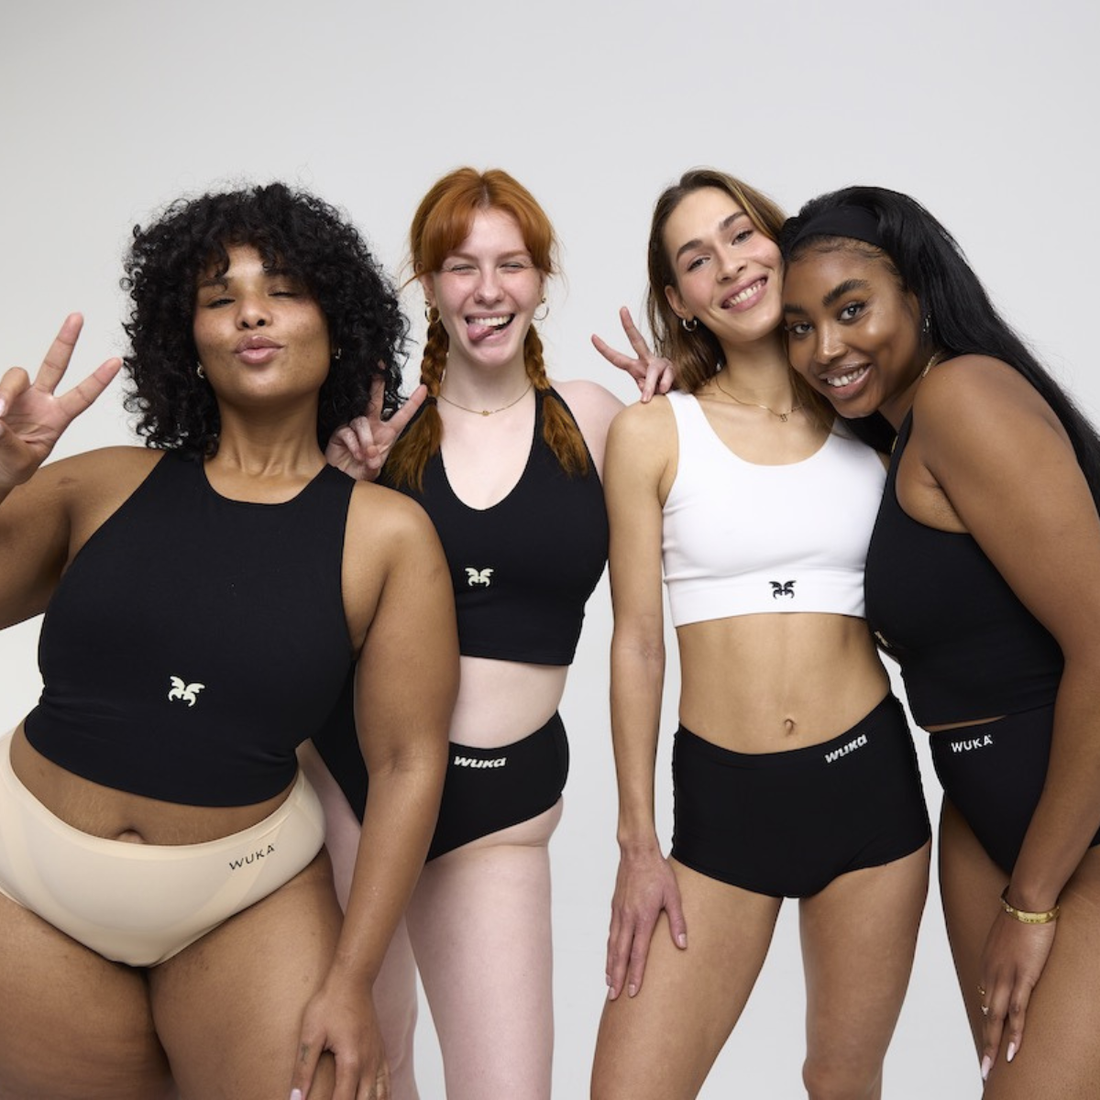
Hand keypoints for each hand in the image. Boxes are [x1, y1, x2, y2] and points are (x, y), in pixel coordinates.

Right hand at [0, 314, 120, 489]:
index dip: (98, 379)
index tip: (117, 361)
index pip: (82, 396)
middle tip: (78, 317)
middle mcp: (38, 400)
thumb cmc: (10, 467)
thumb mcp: (19, 460)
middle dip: (66, 341)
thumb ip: (8, 440)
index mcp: (56, 418)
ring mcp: (15, 395)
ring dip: (4, 393)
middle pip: (54, 364)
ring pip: (14, 376)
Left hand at [289, 979, 389, 1099]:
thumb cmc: (330, 1004)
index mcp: (351, 1061)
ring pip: (380, 1096)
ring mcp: (378, 1057)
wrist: (352, 980)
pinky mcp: (381, 1051)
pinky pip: (386, 1081)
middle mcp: (369, 1063)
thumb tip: (294, 1099)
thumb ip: (303, 1070)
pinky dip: (381, 1097)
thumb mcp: (311, 1035)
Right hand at [325, 375, 427, 481]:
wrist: (343, 478)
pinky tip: (356, 454)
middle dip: (378, 384)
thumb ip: (374, 464)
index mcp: (387, 433)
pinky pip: (349, 431)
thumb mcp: (373, 469)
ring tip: (366, 456)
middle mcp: (372, 425)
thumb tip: (372, 457)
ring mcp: (355, 426)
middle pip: (376, 400)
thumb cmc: (361, 469)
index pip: (402, 415)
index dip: (413, 402)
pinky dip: (354, 444)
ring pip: (362, 421)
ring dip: (366, 440)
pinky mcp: (341, 431)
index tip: (424, 389)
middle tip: (380, 371)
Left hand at [591, 307, 674, 402]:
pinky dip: (663, 388)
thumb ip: (643, 390)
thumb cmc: (659, 392)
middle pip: (637, 340)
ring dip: (650, 386)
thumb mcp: (646, 394)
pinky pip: (664, 381)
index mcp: (635, 367)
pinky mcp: (672, 368)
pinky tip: (666, 391)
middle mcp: (646, 360)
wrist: (678, 394)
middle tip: (622, 309)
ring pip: (652, 371)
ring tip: (649, 398)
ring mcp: (660, 363)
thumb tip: (646, 394)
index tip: (593, 336)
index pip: (617, 358)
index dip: (605, 349)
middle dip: (628, 325)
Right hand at [605, 846, 686, 999]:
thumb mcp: (674, 895)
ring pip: (612, 945)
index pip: (638, 953)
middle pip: (620, 954)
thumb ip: (678, 921)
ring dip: (610, 965)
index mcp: (643, 918)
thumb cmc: (658, 872)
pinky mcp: (615, 907)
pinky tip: (610, 956)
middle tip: (613, 997)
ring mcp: (619, 912)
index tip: (633, 992)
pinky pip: (611, 933)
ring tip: (609, 983)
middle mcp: (627, 918)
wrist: (637, 852)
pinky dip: (609, 949)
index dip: (635, 974)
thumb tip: (683, 944)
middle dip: (617, 977)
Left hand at [977, 907, 1056, 1078]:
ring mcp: (1005, 977)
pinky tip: (1012, 1051)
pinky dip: (1014, 1033)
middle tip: (984, 1068)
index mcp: (987, 965)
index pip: (985, 999)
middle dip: (986, 1042)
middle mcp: (991, 973)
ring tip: (992, 1068)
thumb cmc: (1019, 917)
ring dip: (995, 1045)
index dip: (987, 1022)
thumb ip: (1006, 954)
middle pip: (987, 1015)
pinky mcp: (1023, 977)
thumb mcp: (1008, 939)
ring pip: (997, 1018)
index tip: (987, 1040)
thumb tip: (1012, 960)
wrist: (1026, 903)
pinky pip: (1017, 1011)